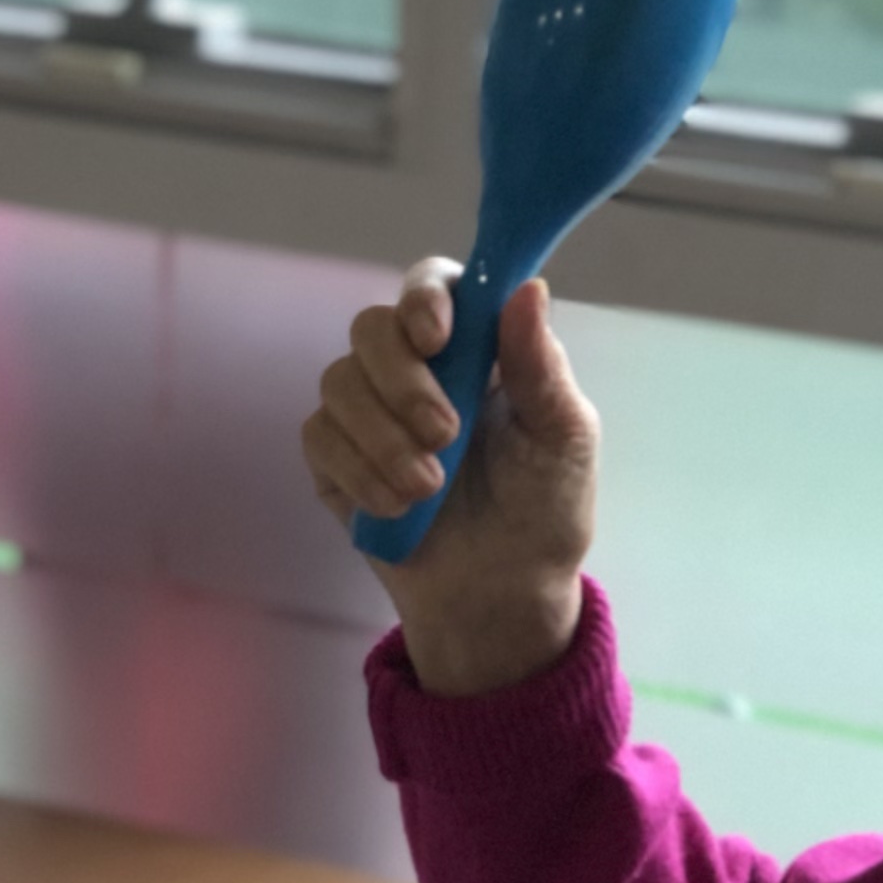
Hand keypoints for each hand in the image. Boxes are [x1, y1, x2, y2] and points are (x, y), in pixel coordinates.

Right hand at [298, 262, 598, 696]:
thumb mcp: (563, 439)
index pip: (434, 287)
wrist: (502, 596)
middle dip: (401, 379)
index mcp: (475, 348)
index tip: (438, 337)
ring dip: (382, 437)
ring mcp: (370, 412)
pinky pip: (319, 437)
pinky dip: (357, 471)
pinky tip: (397, 505)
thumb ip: (541, 367)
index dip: (424, 298)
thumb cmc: (545, 509)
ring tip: (429, 488)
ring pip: (338, 381)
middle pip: (372, 327)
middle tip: (445, 434)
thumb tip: (528, 289)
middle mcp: (415, 368)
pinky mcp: (336, 460)